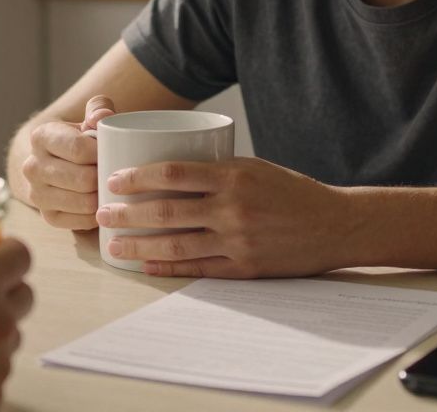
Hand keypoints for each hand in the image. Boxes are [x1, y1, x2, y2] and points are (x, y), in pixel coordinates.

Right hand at [22, 95, 115, 229]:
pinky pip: (82, 221)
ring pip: (84, 203)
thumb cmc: (78, 138)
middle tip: (117, 173)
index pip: (78, 149)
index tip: (114, 152)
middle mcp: (32, 166)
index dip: (102, 153)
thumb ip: (98, 108)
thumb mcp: (87, 118)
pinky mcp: (47, 216)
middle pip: (83, 179)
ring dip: (104, 197)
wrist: (51, 162)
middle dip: (105, 177)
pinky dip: (98, 214)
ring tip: (113, 187)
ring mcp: (37, 194)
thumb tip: (102, 117)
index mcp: (41, 137)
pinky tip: (103, 202)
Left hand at [95, 157, 347, 277]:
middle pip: (167, 210)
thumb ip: (216, 172)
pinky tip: (147, 266)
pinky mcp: (244, 267)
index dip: (138, 177)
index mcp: (234, 175)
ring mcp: (238, 240)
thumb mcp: (255, 168)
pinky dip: (169, 267)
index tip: (114, 180)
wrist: (335, 225)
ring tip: (113, 244)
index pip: (173, 172)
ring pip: (177, 244)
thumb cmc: (291, 191)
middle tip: (101, 213)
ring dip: (139, 245)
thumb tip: (168, 173)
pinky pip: (198, 269)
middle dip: (127, 212)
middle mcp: (233, 207)